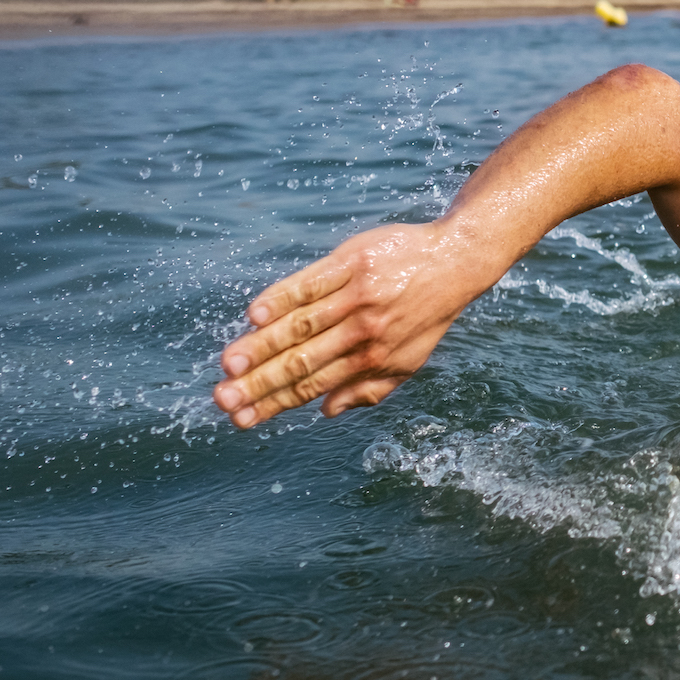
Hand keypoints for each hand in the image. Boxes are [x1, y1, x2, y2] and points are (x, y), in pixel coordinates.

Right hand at [212, 221, 495, 427]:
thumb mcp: (408, 360)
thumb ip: (368, 389)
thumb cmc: (426, 314)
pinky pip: (311, 282)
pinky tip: (255, 314)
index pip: (313, 386)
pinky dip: (282, 297)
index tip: (241, 419)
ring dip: (261, 346)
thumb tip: (325, 412)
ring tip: (228, 365)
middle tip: (222, 400)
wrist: (457, 261)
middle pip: (301, 360)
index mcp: (372, 359)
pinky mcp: (352, 263)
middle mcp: (362, 331)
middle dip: (258, 383)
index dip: (275, 404)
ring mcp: (356, 296)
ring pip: (300, 325)